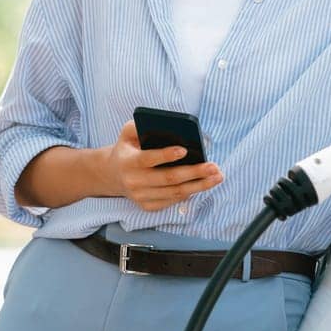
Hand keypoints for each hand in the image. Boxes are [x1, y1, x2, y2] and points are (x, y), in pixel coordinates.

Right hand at [103, 120, 222, 212]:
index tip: (184, 149)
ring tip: (217, 176)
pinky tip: (203, 184)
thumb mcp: (127, 133)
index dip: (166, 155)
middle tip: (214, 166)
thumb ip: (139, 125)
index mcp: (128, 162)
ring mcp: (141, 197)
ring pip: (175, 193)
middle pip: (168, 178)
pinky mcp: (148, 206)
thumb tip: (163, 124)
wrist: (113, 175)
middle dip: (194, 172)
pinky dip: (190, 193)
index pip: (148, 159)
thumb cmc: (128, 148)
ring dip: (199, 185)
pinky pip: (173, 201)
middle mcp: (134, 182)